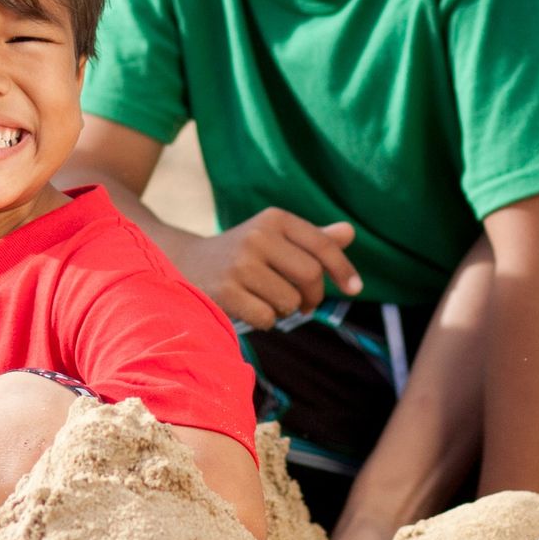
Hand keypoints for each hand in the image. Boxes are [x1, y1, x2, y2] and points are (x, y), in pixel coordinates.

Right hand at [174, 210, 359, 328]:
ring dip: (285, 310)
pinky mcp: (226, 291)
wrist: (183, 262)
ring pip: (290, 301)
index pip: (323, 245)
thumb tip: (350, 232)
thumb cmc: (242, 254)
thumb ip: (312, 239)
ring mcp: (240, 264)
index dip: (343, 270)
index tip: (355, 290)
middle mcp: (258, 236)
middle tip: (304, 304)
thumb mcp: (275, 238)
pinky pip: (268, 318)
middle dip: (313, 297)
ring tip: (267, 301)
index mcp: (274, 219)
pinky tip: (250, 308)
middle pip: (311, 276)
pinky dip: (265, 321)